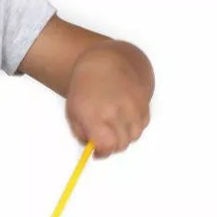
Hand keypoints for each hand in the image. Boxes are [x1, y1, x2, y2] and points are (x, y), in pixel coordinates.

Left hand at [65, 42, 152, 158]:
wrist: (104, 63)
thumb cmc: (85, 91)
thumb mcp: (73, 113)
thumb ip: (82, 135)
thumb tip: (96, 153)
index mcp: (93, 115)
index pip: (106, 146)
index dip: (102, 153)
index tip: (98, 153)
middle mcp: (114, 111)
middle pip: (121, 144)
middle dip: (112, 146)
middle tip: (105, 139)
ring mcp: (131, 106)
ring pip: (134, 136)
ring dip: (124, 136)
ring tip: (113, 122)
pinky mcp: (144, 102)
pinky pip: (142, 125)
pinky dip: (134, 125)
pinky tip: (123, 113)